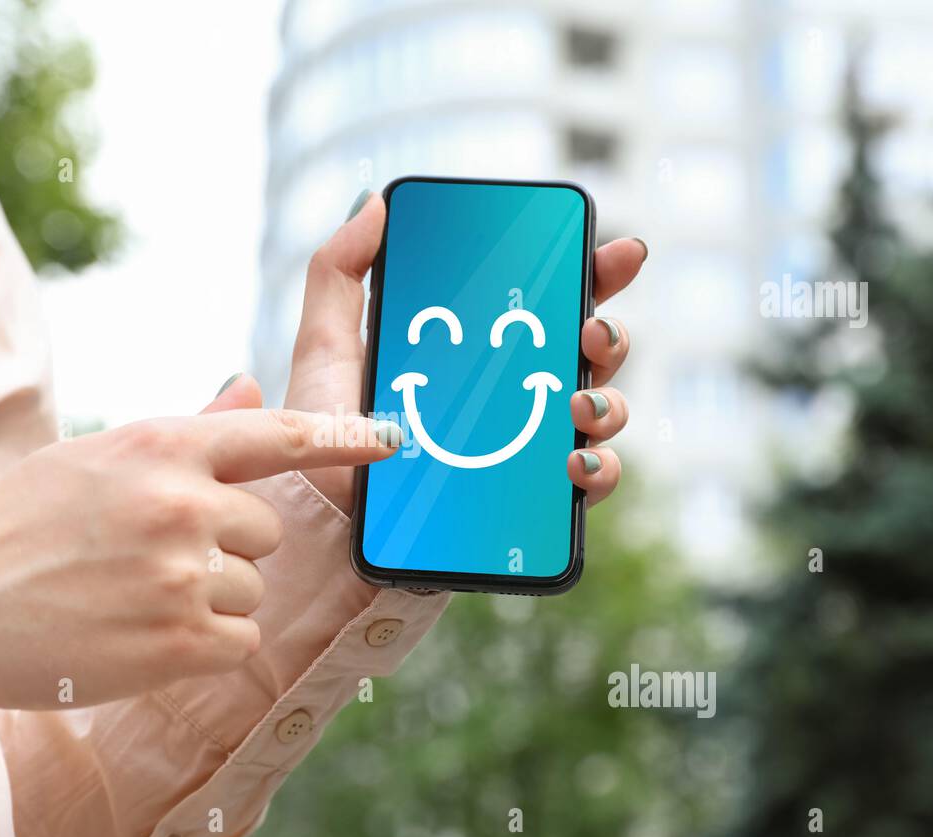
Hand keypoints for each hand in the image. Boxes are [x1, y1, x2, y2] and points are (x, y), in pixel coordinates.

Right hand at [0, 407, 400, 709]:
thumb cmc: (21, 525)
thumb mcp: (96, 457)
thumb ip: (188, 430)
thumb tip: (250, 388)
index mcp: (161, 447)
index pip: (275, 435)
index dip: (343, 435)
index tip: (392, 438)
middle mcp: (182, 504)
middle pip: (267, 528)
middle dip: (229, 544)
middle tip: (155, 555)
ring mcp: (182, 575)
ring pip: (253, 587)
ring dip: (211, 597)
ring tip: (135, 596)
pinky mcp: (179, 642)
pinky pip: (240, 638)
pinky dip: (205, 643)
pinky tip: (145, 634)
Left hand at [283, 191, 645, 511]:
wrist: (322, 539)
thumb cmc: (321, 447)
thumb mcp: (323, 351)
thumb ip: (339, 273)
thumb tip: (376, 202)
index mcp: (473, 355)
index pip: (544, 304)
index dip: (590, 273)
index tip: (611, 253)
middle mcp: (508, 401)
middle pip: (585, 354)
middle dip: (608, 332)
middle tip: (589, 328)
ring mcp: (523, 453)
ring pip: (600, 415)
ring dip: (609, 401)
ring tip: (578, 403)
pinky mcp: (526, 510)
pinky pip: (587, 487)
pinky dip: (599, 471)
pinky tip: (576, 462)